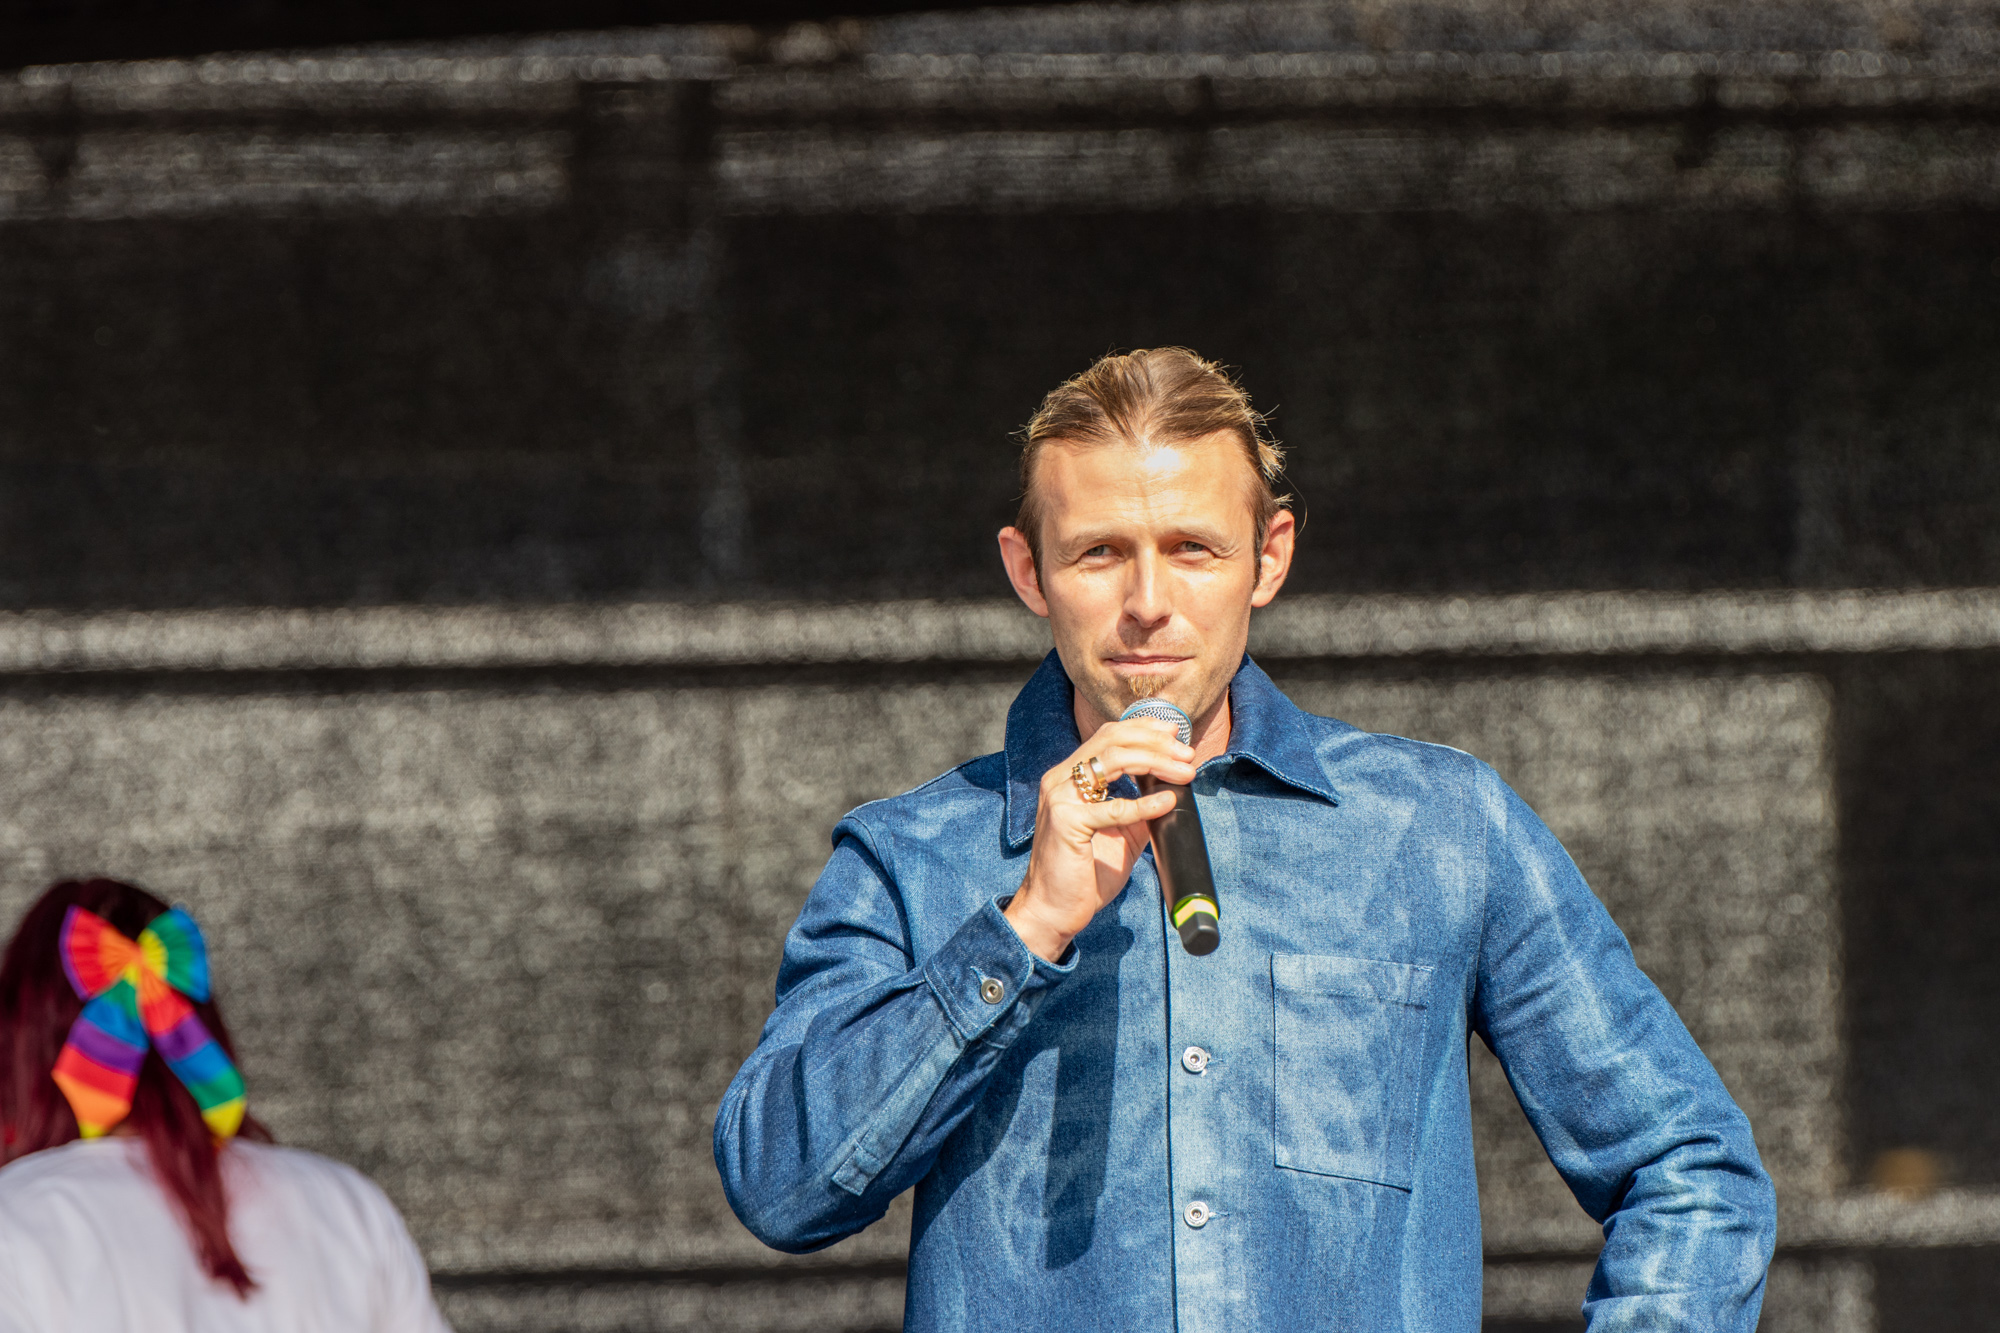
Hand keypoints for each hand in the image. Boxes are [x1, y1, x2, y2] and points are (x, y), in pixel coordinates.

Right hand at [1003, 717, 1193, 961]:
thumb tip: (1172, 790)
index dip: (1144, 729)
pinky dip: (1145, 803)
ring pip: (1113, 760)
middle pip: (1113, 740)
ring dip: (1156, 761)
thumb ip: (1138, 808)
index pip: (1108, 736)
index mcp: (1068, 777)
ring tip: (1184, 772)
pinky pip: (1113, 807)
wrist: (1053, 909)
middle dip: (1156, 743)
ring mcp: (1060, 797)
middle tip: (1187, 755)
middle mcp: (1060, 779)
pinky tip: (1167, 802)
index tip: (1176, 734)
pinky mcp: (1066, 821)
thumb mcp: (1119, 832)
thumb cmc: (1084, 873)